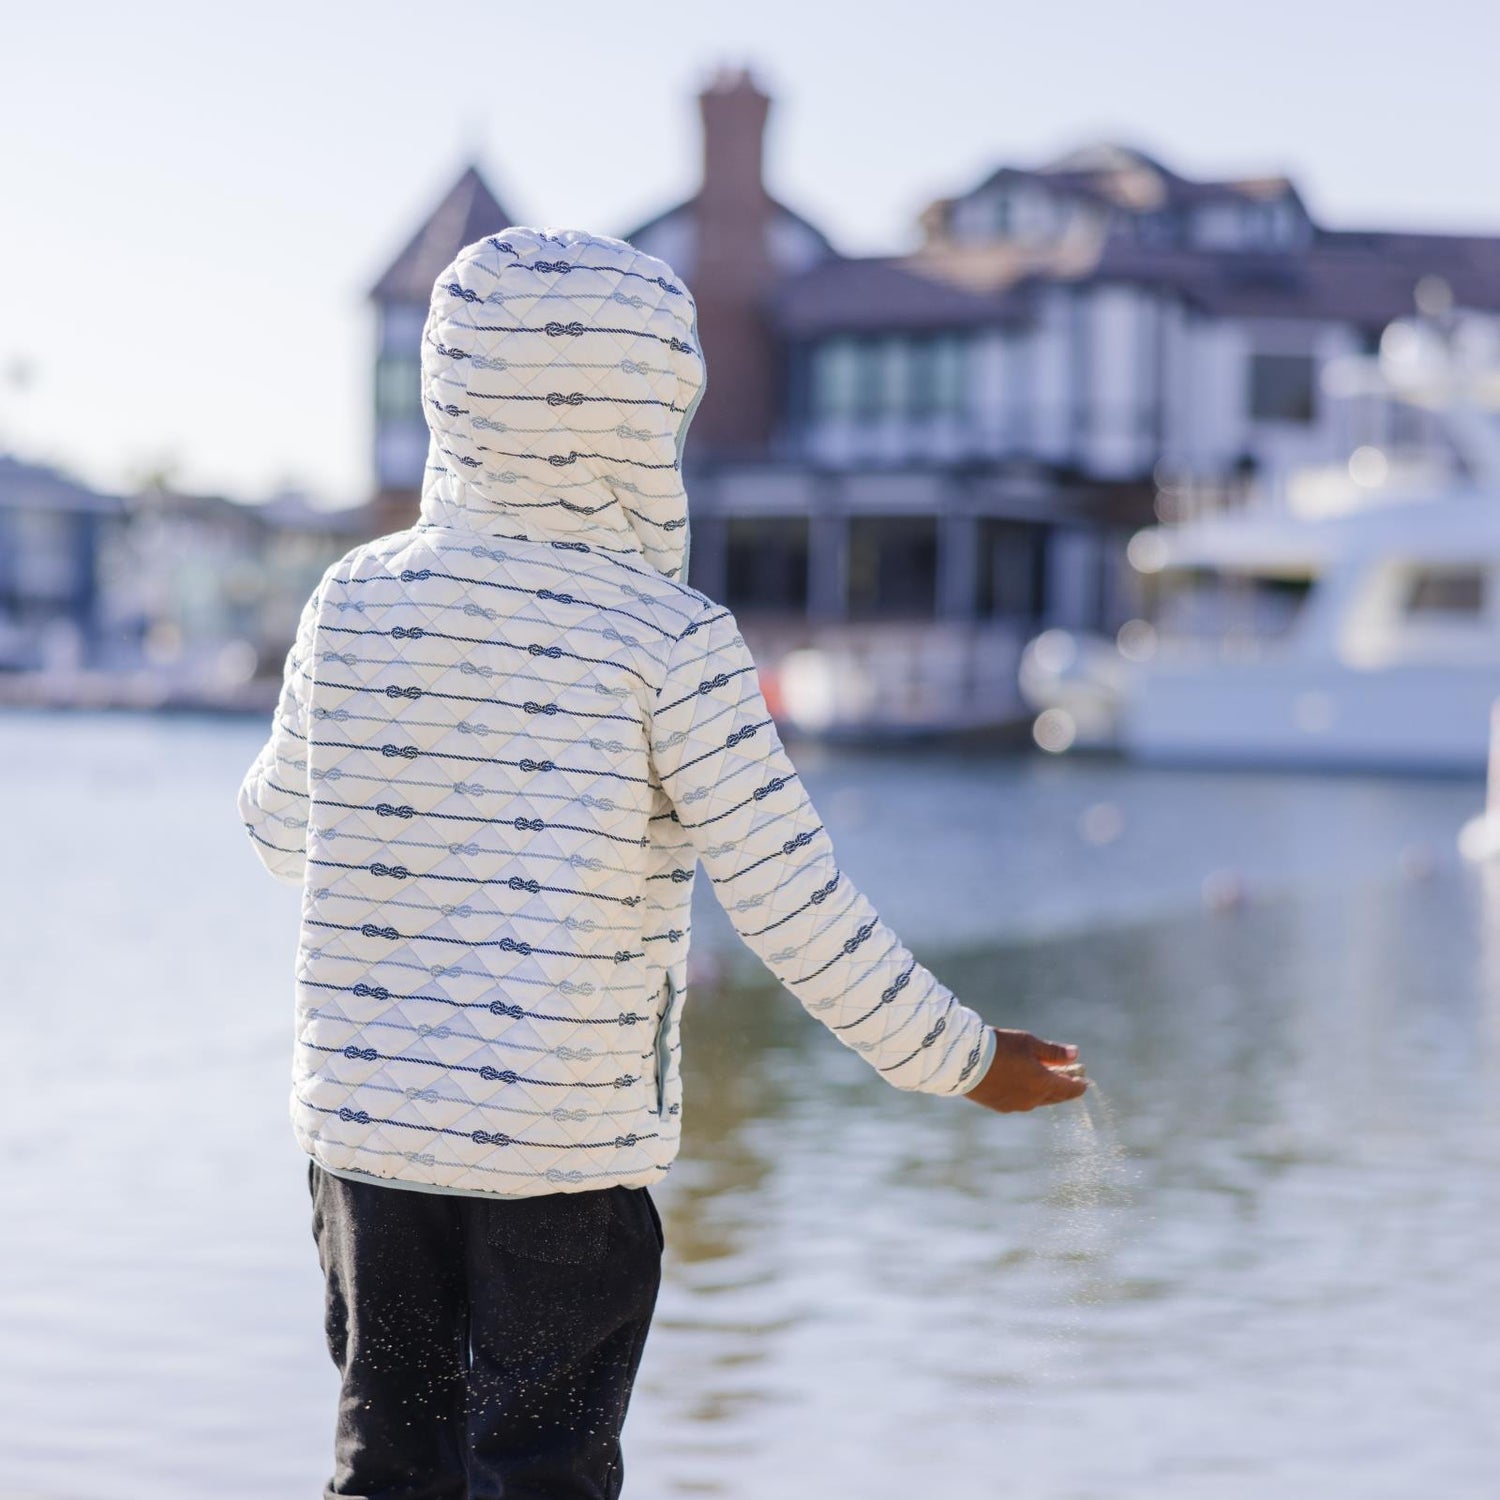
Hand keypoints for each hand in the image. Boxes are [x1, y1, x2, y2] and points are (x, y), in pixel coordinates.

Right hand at [962, 1027, 1086, 1113]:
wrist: (964, 1061)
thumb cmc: (1000, 1047)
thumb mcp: (1029, 1044)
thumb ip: (1054, 1052)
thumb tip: (1076, 1054)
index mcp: (1043, 1084)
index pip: (1070, 1089)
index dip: (1079, 1085)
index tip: (1084, 1081)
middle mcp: (1033, 1099)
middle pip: (1056, 1096)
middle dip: (1064, 1088)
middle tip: (1070, 1079)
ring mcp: (1016, 1105)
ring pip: (1038, 1100)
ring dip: (1045, 1091)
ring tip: (1046, 1079)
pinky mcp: (1000, 1106)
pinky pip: (1021, 1102)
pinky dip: (1028, 1093)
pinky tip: (1023, 1084)